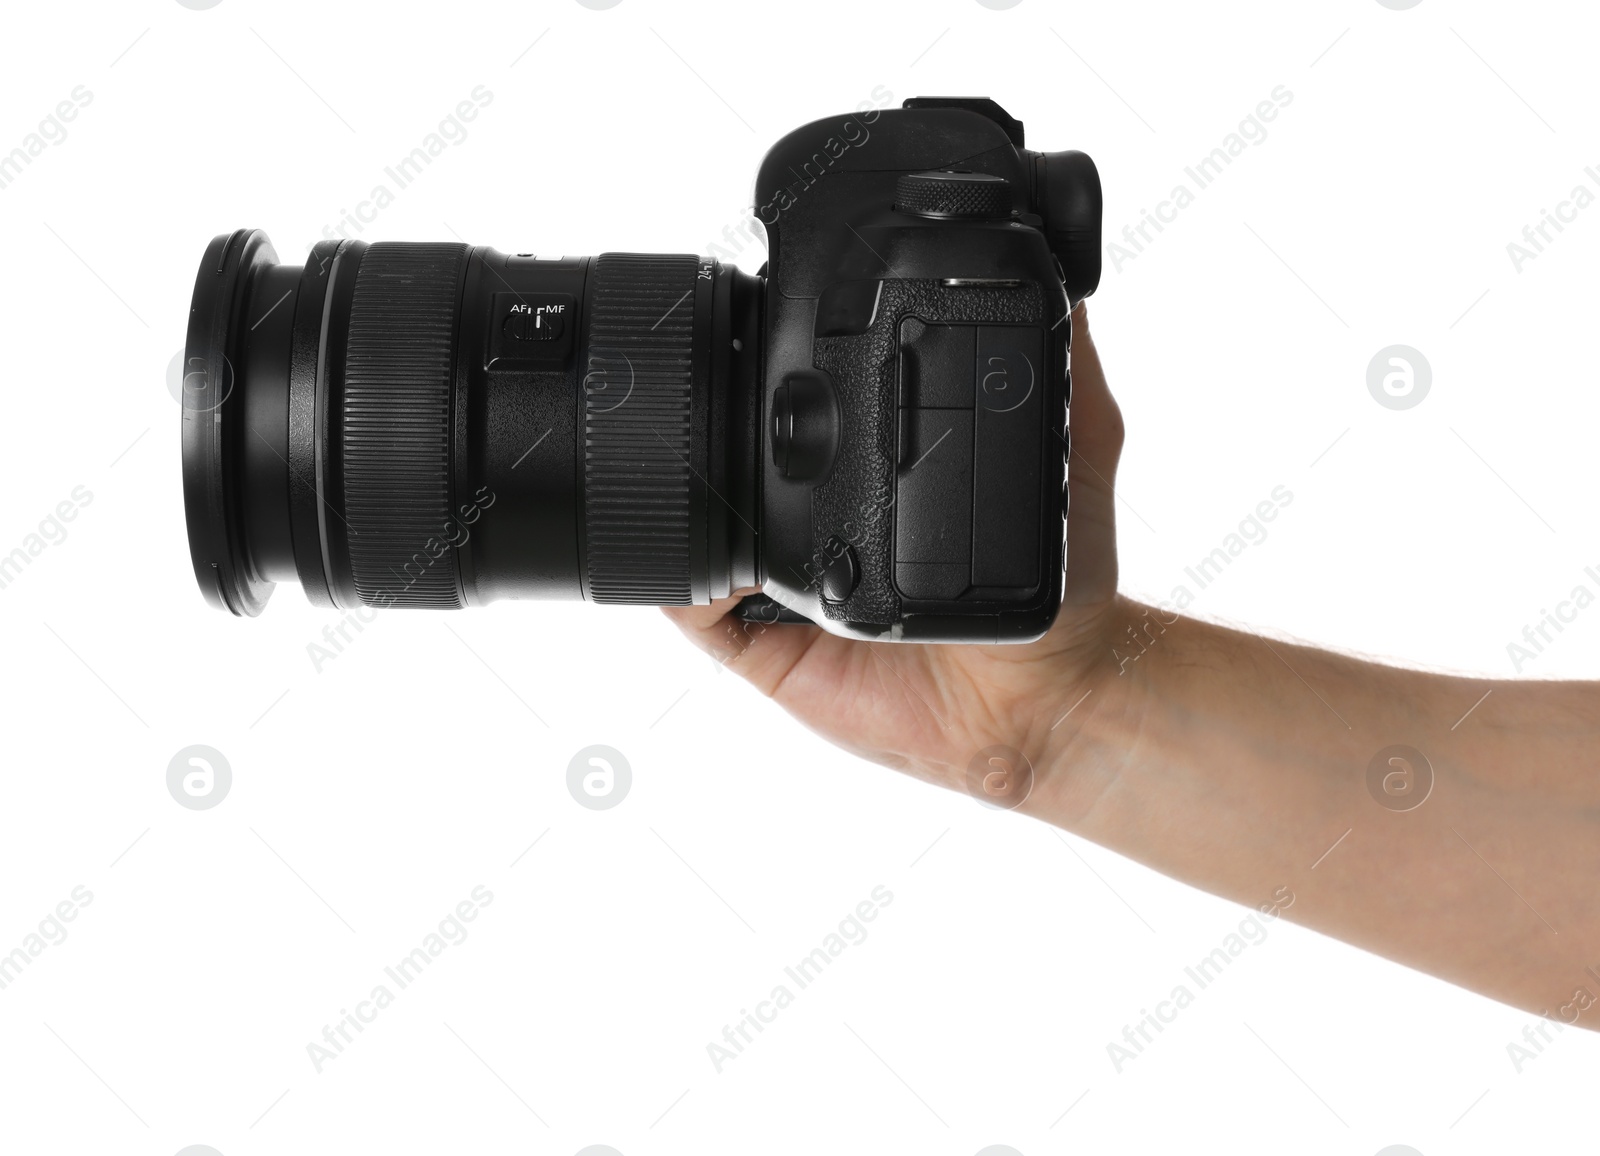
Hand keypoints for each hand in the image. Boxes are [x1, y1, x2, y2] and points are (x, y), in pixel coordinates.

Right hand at [665, 302, 1128, 811]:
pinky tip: (702, 557)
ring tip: (697, 473)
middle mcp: (814, 513)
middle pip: (727, 456)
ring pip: (698, 524)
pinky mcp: (763, 646)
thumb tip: (1061, 268)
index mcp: (865, 461)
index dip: (762, 362)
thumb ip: (1069, 357)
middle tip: (714, 400)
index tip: (753, 325)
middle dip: (707, 425)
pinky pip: (693, 610)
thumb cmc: (1064, 579)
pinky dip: (679, 580)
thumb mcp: (1078, 442)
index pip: (792, 399)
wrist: (1048, 699)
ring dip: (684, 497)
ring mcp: (779, 581)